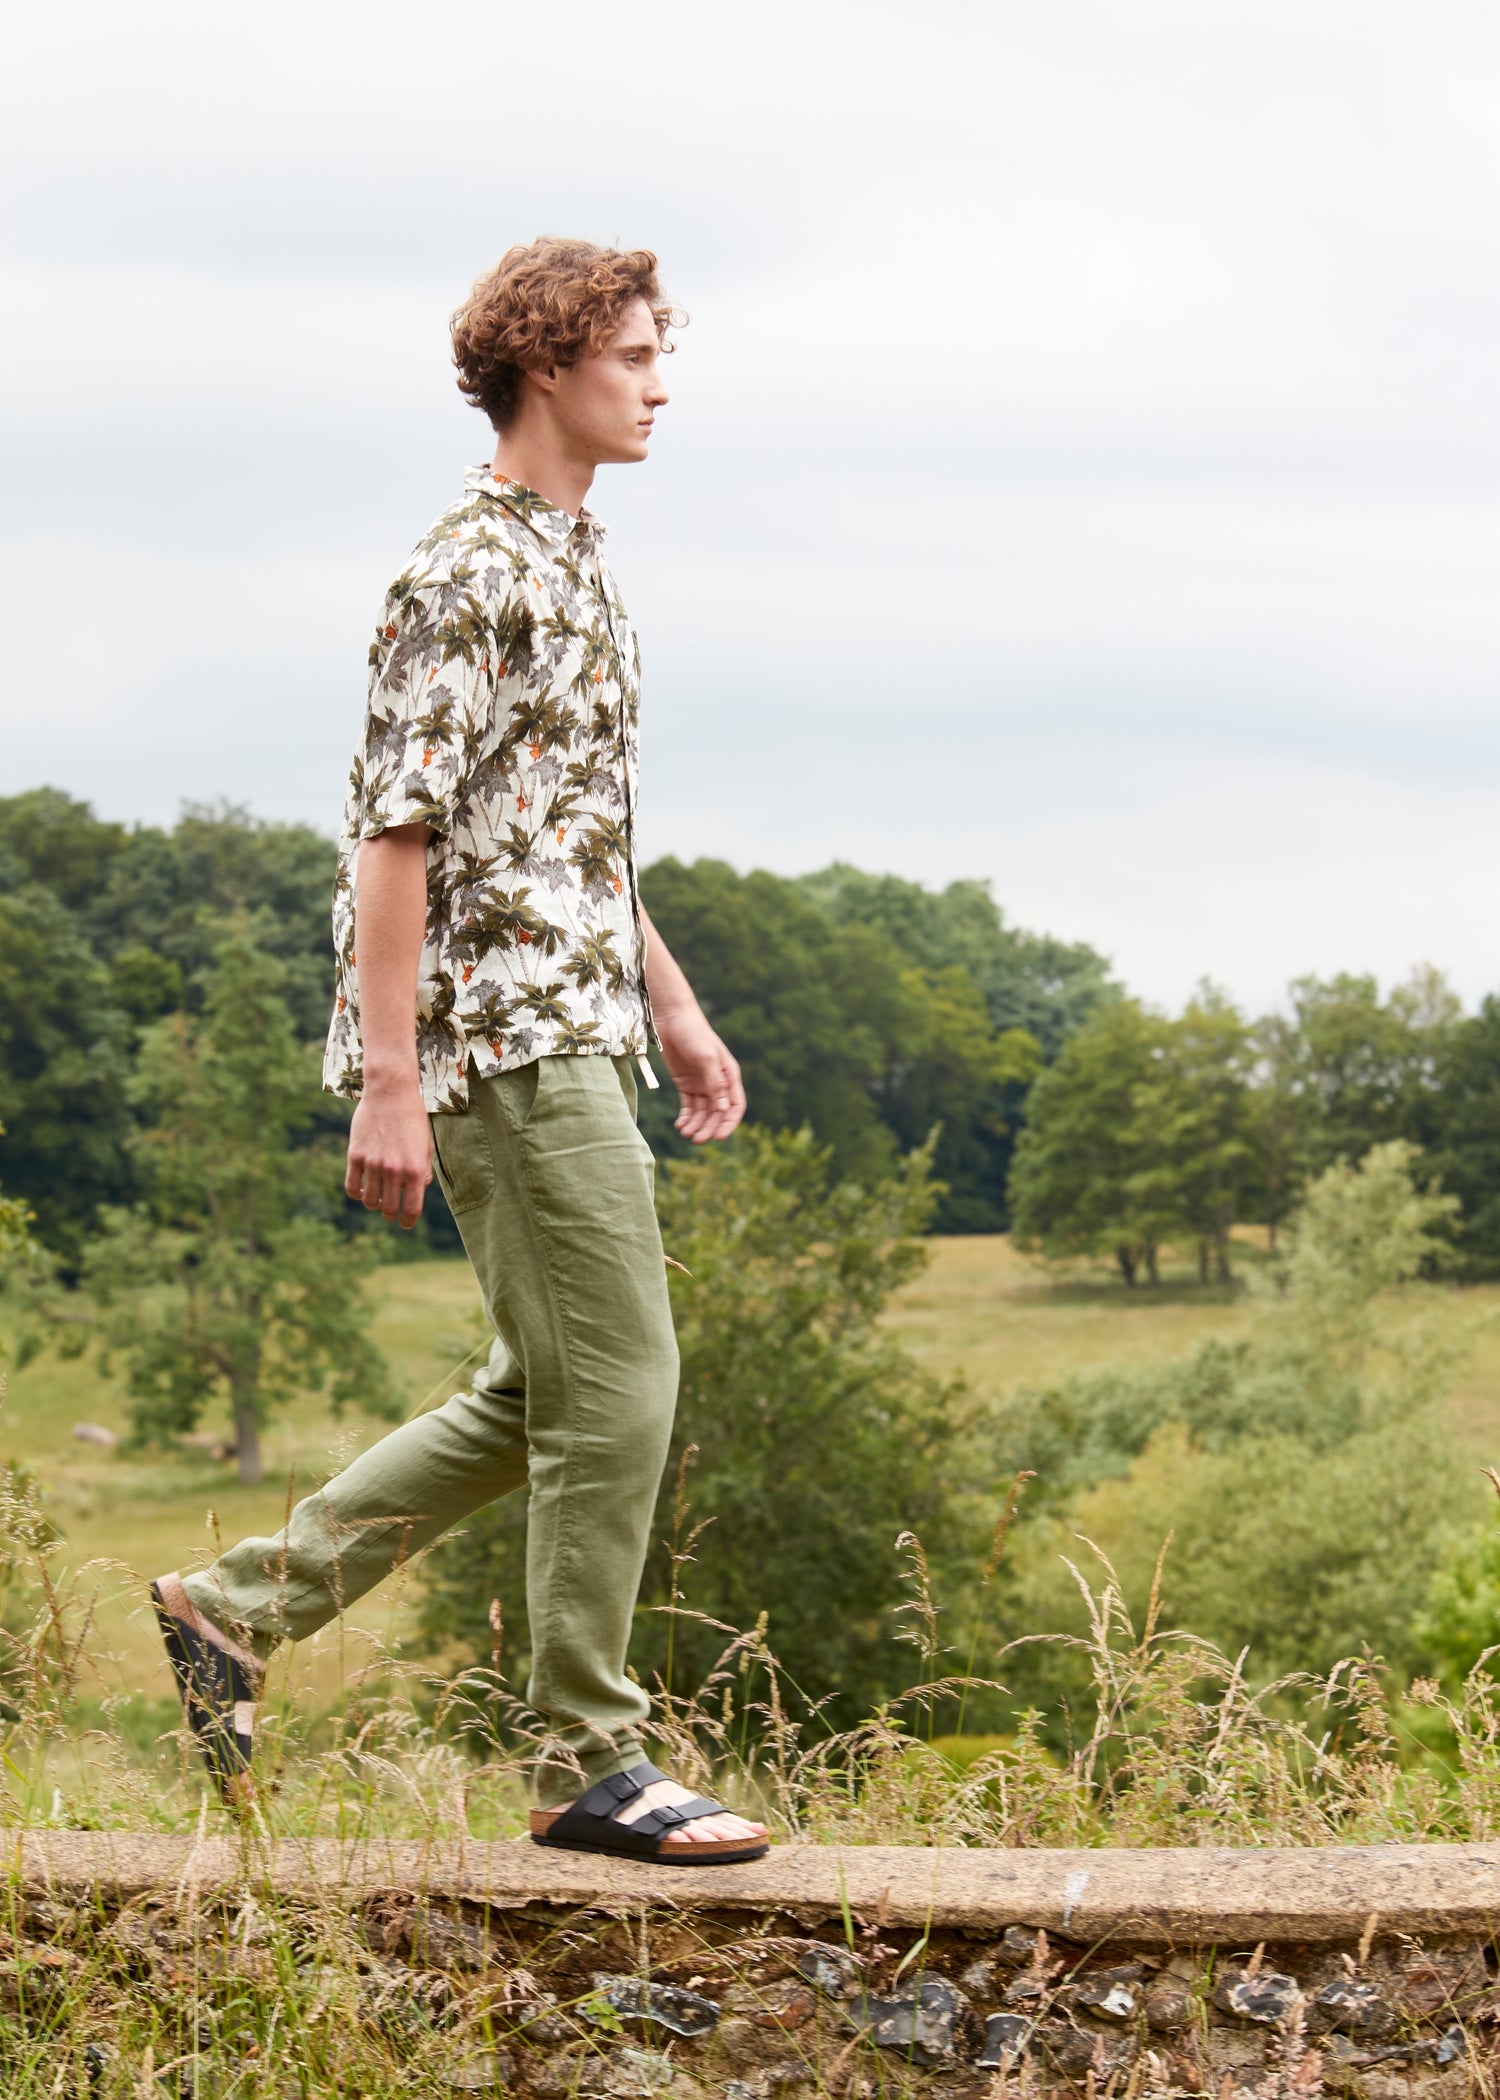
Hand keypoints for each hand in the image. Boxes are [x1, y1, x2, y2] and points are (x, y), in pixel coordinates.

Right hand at [345, 1077, 431, 1227]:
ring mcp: (373, 1163)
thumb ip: (423, 1171)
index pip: (411, 1209)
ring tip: (377, 1198)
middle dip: (391, 1214)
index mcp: (415, 1169)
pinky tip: (362, 1189)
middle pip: (389, 1209)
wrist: (390, 1092)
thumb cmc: (412, 1118)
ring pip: (369, 1201)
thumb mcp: (426, 1145)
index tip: (405, 1224)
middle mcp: (394, 1169)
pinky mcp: (355, 1155)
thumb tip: (417, 1190)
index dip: (408, 1221)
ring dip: (374, 1204)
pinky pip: (352, 1187)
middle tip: (390, 1210)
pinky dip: (357, 1193)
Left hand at [657, 1006, 745, 1142]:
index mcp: (729, 1075)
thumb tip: (723, 1109)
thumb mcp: (706, 1057)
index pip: (735, 1106)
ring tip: (685, 1134)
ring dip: (696, 1125)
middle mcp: (718, 1082)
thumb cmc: (693, 1033)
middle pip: (717, 1113)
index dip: (729, 1123)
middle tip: (697, 1140)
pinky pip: (689, 1106)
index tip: (719, 1138)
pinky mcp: (686, 1083)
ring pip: (702, 1112)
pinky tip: (680, 1125)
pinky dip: (686, 1117)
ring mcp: (701, 1083)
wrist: (672, 1017)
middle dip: (709, 1128)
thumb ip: (715, 1083)